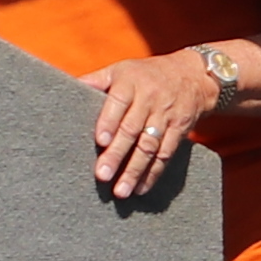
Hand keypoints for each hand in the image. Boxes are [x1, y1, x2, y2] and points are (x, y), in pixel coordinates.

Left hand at [82, 49, 224, 196]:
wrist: (194, 75)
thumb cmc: (146, 74)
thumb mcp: (121, 69)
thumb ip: (96, 80)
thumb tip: (66, 89)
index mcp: (130, 82)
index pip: (118, 103)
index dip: (109, 122)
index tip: (100, 141)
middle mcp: (149, 99)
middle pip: (132, 129)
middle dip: (117, 154)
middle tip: (102, 176)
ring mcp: (166, 115)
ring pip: (149, 146)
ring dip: (135, 170)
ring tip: (121, 191)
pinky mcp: (180, 130)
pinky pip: (166, 154)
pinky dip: (153, 173)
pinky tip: (141, 188)